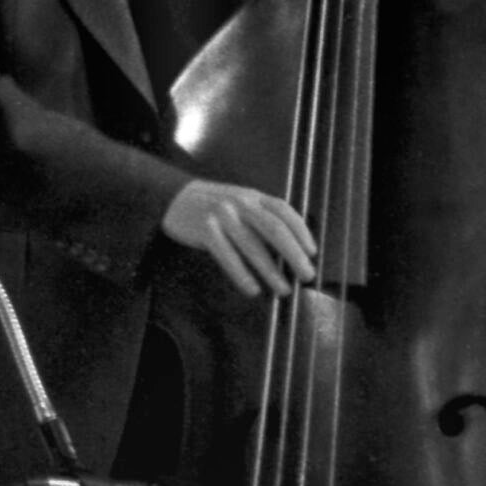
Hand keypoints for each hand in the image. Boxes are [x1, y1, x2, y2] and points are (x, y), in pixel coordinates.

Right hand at [161, 179, 315, 297]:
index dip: (302, 232)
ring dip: (271, 271)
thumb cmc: (212, 206)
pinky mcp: (205, 230)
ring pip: (253, 246)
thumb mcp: (239, 202)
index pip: (285, 212)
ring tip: (283, 289)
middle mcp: (240, 203)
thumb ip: (260, 218)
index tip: (312, 253)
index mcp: (253, 196)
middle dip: (294, 255)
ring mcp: (222, 216)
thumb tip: (289, 250)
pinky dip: (241, 274)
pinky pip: (227, 255)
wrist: (173, 197)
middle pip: (274, 229)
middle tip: (306, 275)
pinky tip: (252, 289)